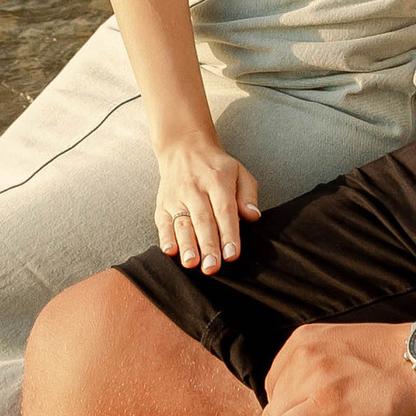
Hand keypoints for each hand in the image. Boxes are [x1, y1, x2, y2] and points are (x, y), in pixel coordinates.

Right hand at [152, 135, 260, 273]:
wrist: (184, 148)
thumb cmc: (215, 166)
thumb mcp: (239, 172)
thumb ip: (248, 195)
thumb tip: (252, 216)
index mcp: (217, 181)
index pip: (224, 210)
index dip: (228, 233)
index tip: (232, 254)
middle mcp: (195, 189)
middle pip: (203, 220)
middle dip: (208, 246)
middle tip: (213, 267)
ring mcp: (176, 197)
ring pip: (182, 223)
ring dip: (186, 245)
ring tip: (192, 263)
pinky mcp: (162, 204)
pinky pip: (163, 222)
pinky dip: (165, 237)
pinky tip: (170, 251)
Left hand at [262, 321, 415, 415]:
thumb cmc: (399, 358)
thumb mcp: (348, 346)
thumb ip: (324, 362)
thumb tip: (311, 393)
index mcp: (305, 339)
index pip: (274, 381)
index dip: (279, 409)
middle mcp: (304, 353)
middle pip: (273, 402)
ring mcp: (314, 376)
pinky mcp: (328, 402)